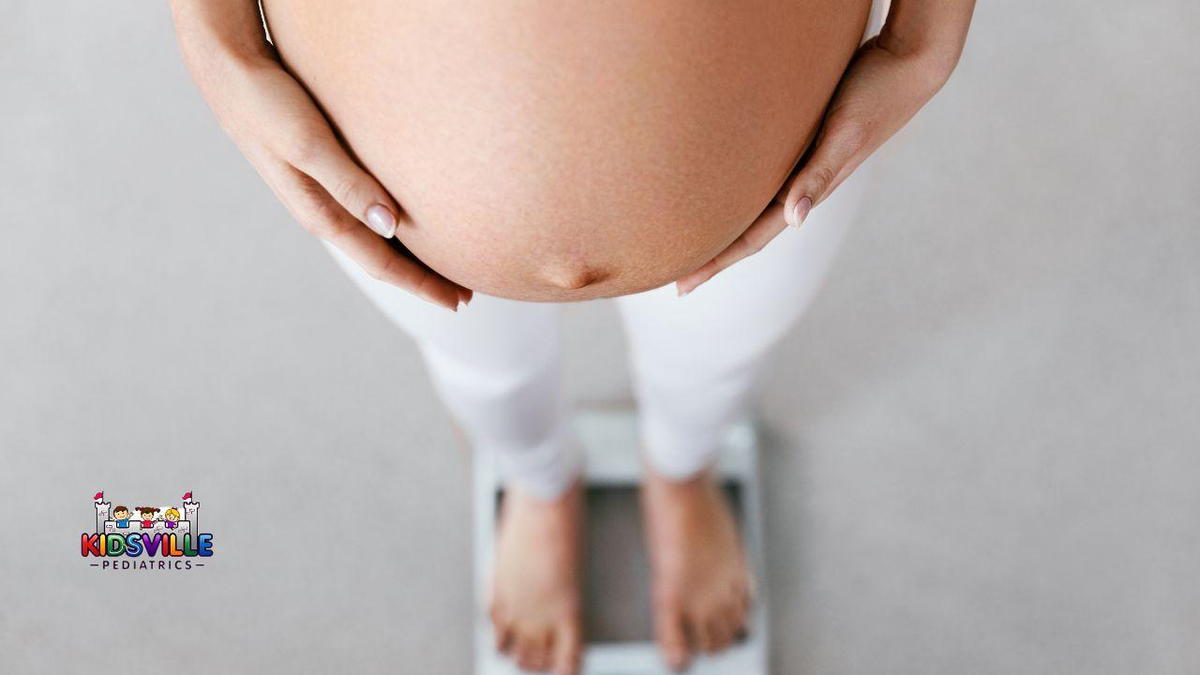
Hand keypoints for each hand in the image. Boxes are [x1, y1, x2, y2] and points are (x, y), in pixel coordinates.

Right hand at [170, 3, 469, 310]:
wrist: (229, 71)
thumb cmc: (266, 104)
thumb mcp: (307, 144)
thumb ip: (348, 184)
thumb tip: (390, 225)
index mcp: (322, 214)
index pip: (382, 263)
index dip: (421, 285)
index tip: (457, 301)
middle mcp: (325, 211)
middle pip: (383, 257)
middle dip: (422, 278)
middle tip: (465, 295)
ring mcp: (325, 193)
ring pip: (377, 236)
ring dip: (411, 254)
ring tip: (446, 264)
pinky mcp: (327, 171)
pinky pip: (369, 210)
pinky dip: (395, 224)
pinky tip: (411, 219)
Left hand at [675, 3, 973, 295]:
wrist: (909, 63)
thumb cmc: (876, 95)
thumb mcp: (845, 135)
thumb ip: (819, 176)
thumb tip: (793, 220)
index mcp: (806, 189)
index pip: (750, 238)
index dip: (715, 262)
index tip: (682, 287)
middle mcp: (800, 182)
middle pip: (746, 230)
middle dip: (712, 255)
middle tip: (676, 278)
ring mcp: (801, 162)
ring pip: (752, 206)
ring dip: (724, 227)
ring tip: (694, 241)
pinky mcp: (803, 140)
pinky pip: (763, 176)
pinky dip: (740, 191)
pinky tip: (726, 189)